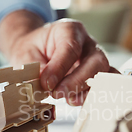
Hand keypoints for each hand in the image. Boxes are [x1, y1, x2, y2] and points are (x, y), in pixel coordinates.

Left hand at [0, 10, 114, 105]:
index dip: (60, 68)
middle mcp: (87, 43)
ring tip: (68, 100)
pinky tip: (78, 101)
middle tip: (57, 94)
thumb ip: (36, 69)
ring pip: (104, 74)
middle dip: (77, 81)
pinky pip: (104, 85)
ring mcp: (96, 59)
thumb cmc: (33, 49)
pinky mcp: (98, 74)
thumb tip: (45, 86)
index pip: (71, 48)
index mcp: (69, 30)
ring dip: (87, 90)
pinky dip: (93, 95)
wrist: (36, 49)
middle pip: (96, 60)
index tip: (47, 83)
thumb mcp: (27, 55)